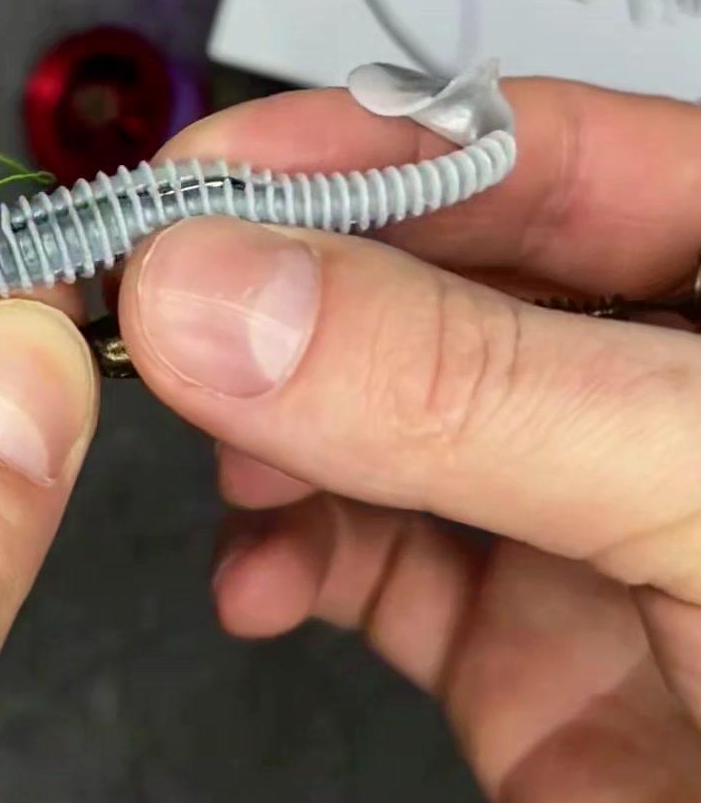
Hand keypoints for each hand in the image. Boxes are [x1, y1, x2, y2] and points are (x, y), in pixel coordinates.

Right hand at [118, 77, 700, 802]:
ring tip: (227, 460)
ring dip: (274, 436)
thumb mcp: (700, 484)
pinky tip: (267, 575)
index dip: (353, 150)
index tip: (200, 182)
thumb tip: (240, 295)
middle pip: (426, 283)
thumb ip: (468, 382)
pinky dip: (289, 562)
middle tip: (157, 307)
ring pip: (372, 424)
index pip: (530, 154)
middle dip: (284, 298)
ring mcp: (580, 517)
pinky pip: (366, 567)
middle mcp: (651, 389)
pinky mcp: (520, 651)